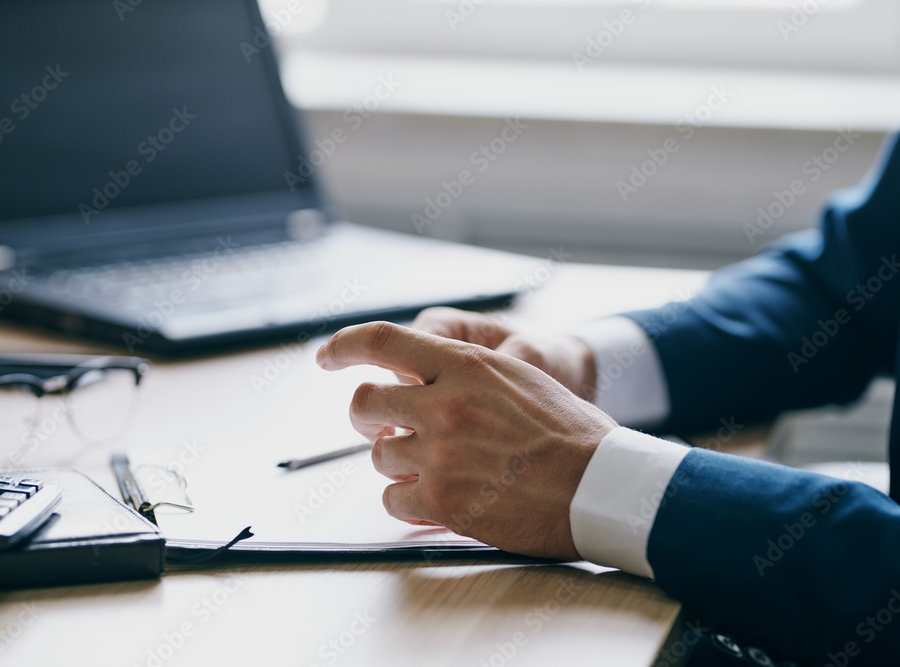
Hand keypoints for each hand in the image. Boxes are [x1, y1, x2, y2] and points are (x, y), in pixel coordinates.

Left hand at [316, 321, 617, 559]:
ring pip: (379, 457)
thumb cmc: (570, 433)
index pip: (380, 340)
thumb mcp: (518, 377)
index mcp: (465, 364)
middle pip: (364, 404)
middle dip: (369, 420)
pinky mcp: (442, 501)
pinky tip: (440, 500)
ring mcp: (439, 453)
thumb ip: (464, 374)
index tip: (326, 356)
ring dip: (400, 465)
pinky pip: (392, 500)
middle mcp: (444, 403)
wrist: (603, 485)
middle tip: (386, 430)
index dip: (343, 345)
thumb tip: (420, 377)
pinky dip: (409, 504)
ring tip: (441, 470)